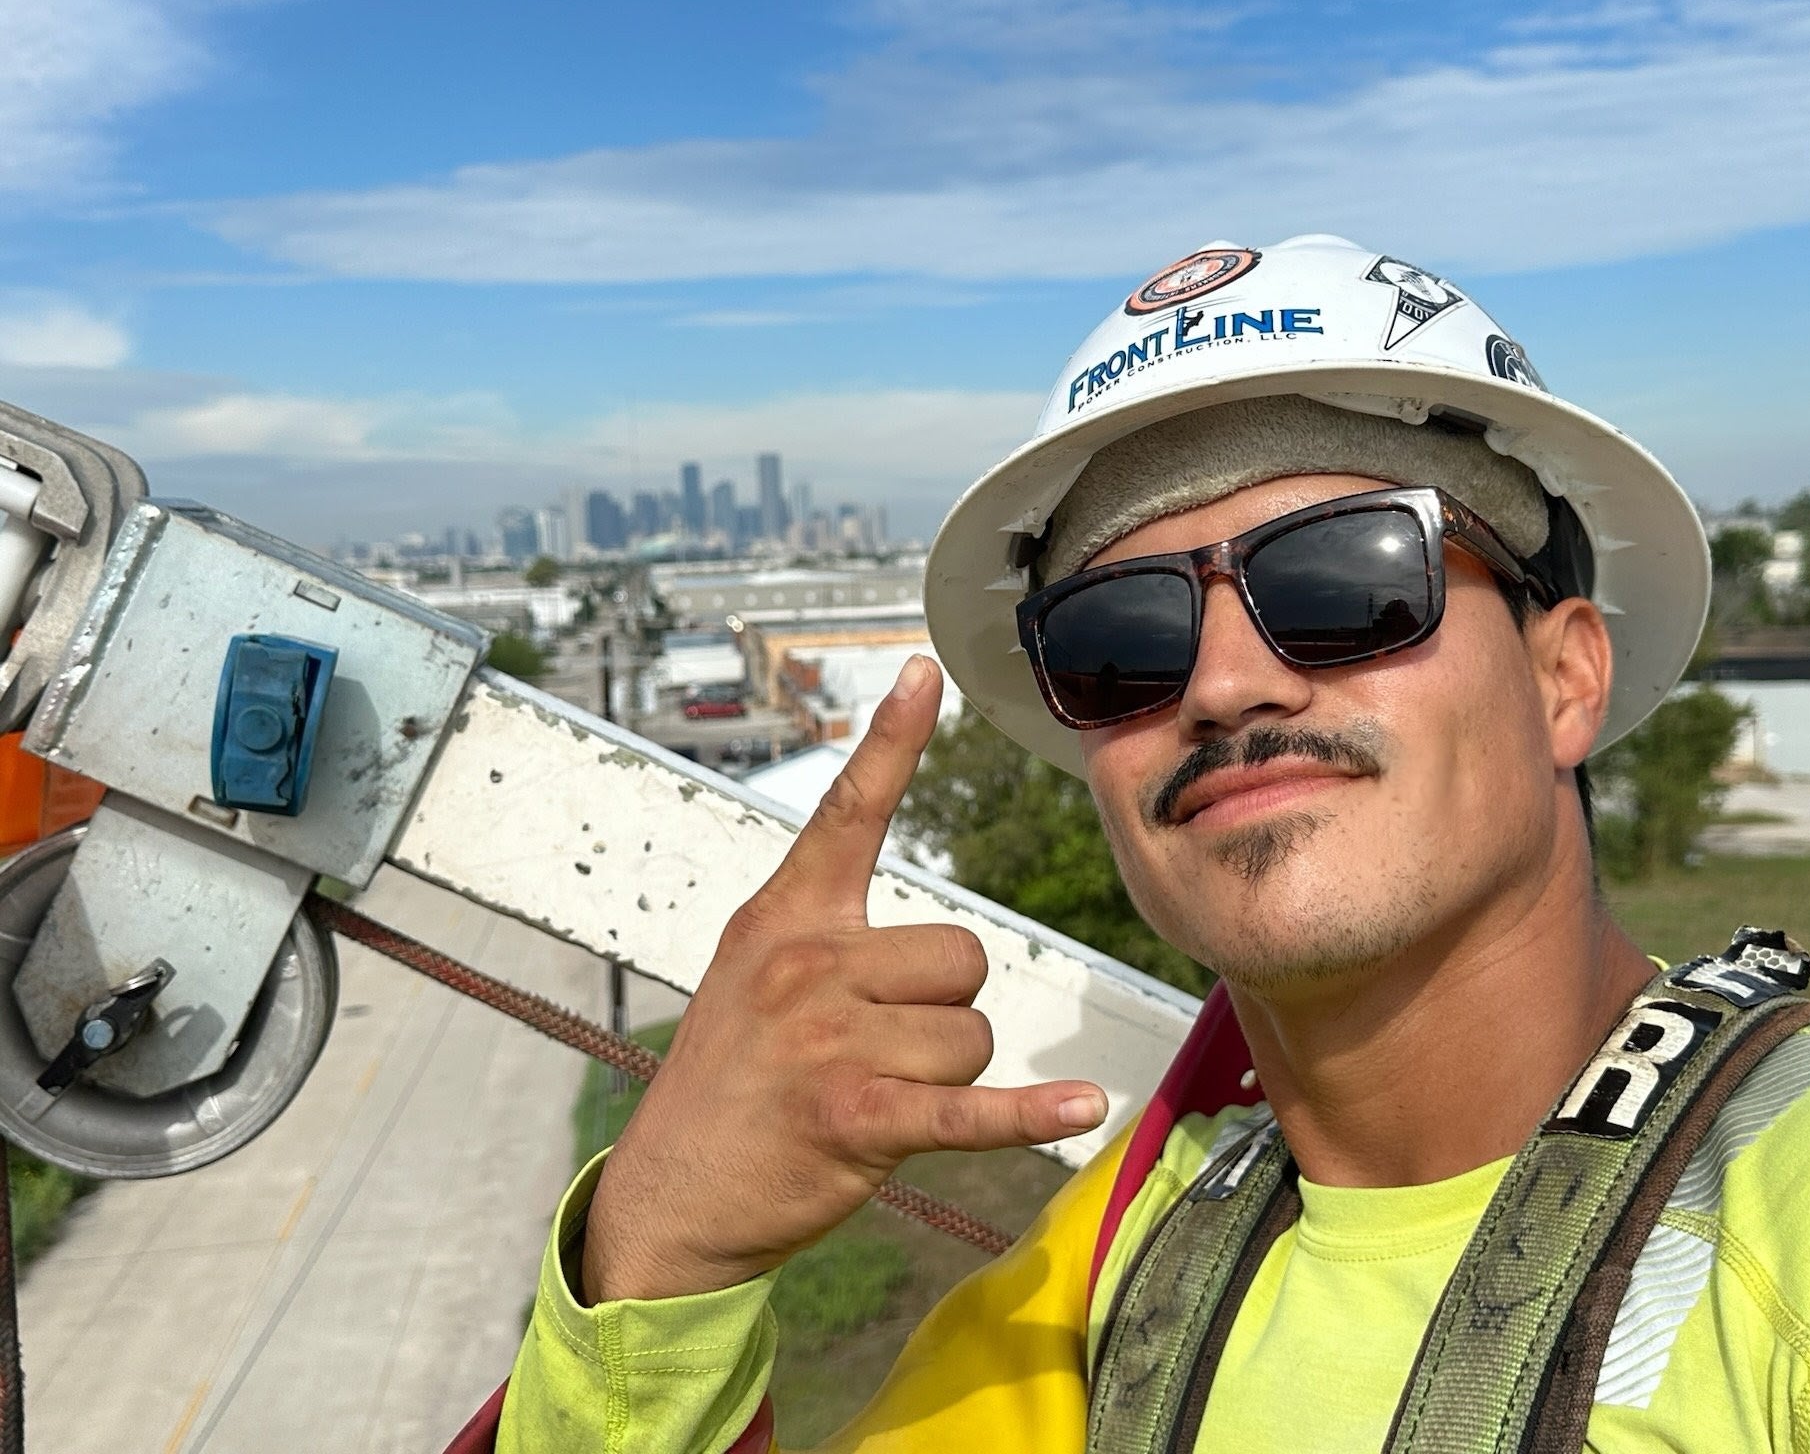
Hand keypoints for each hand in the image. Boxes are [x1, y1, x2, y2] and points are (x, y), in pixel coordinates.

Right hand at [581, 655, 1108, 1302]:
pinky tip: (1081, 1105)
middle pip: (962, 959)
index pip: (849, 813)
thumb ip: (828, 934)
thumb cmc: (731, 1080)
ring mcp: (829, 1041)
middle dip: (946, 1009)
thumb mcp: (752, 976)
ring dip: (949, 1075)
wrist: (671, 1192)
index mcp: (785, 918)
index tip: (925, 672)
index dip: (891, 741)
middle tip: (881, 1050)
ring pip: (972, 1035)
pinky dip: (1028, 1114)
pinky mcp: (855, 1118)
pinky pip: (969, 1107)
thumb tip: (937, 942)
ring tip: (877, 1093)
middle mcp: (806, 964)